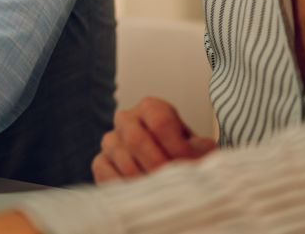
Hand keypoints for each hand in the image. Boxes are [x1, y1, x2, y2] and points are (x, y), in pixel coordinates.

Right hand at [92, 96, 215, 182]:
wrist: (167, 173)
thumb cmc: (184, 158)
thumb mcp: (197, 149)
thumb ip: (201, 149)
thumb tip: (204, 149)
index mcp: (151, 108)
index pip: (160, 122)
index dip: (177, 147)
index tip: (192, 166)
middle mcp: (126, 119)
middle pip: (136, 139)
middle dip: (159, 165)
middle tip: (175, 185)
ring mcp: (110, 141)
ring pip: (122, 159)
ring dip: (146, 180)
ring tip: (165, 194)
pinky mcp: (100, 162)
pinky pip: (105, 173)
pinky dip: (125, 187)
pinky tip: (144, 196)